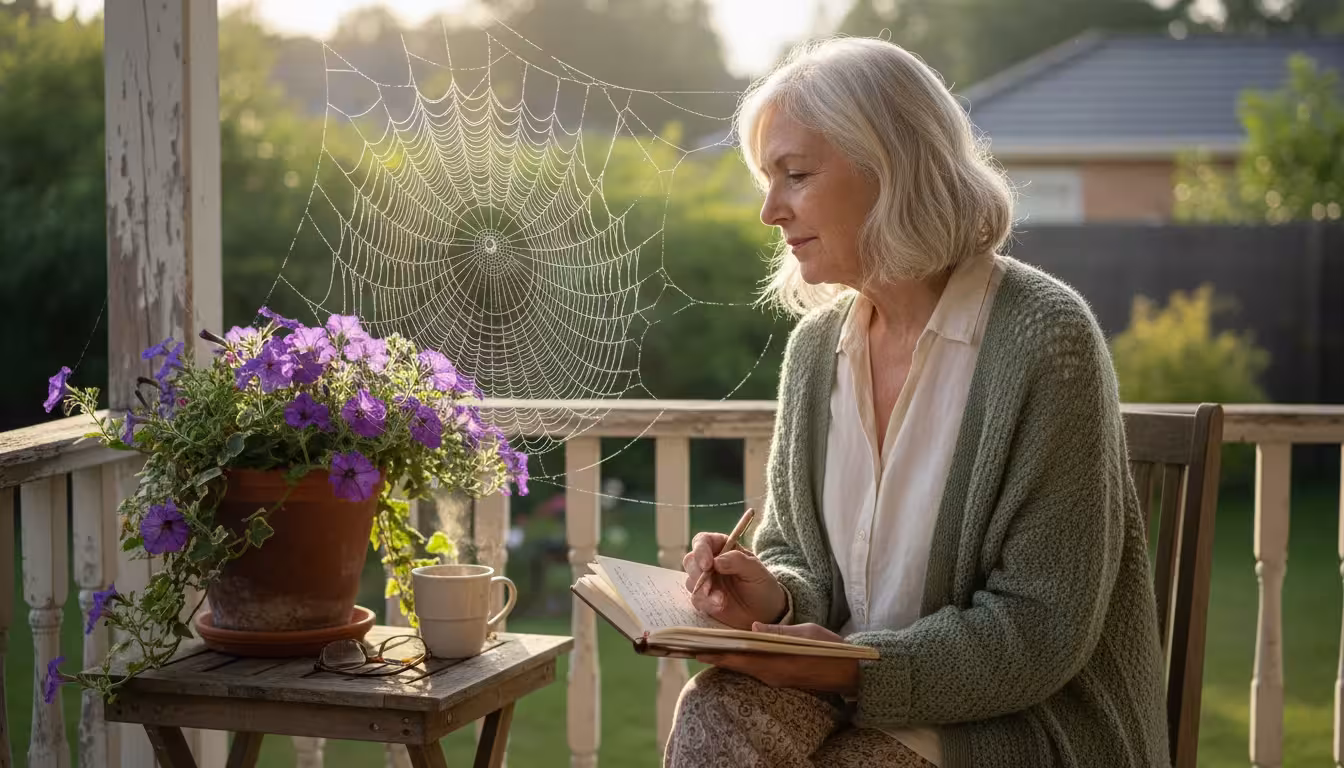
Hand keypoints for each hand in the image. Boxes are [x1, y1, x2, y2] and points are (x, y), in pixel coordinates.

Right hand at [683, 532, 786, 630]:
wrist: (765, 613)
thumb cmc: (762, 586)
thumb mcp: (756, 571)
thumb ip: (737, 561)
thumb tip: (716, 561)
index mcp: (723, 548)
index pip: (703, 541)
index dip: (701, 550)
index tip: (707, 564)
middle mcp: (711, 562)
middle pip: (691, 560)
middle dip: (697, 573)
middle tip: (709, 587)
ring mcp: (706, 581)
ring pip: (690, 580)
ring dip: (703, 591)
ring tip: (721, 601)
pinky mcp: (704, 598)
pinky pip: (696, 598)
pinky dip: (706, 603)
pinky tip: (720, 606)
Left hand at [698, 622, 860, 694]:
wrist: (848, 672)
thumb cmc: (829, 649)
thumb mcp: (805, 633)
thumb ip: (778, 632)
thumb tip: (753, 628)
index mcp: (775, 663)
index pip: (737, 658)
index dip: (714, 652)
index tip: (693, 646)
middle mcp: (770, 674)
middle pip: (733, 664)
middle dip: (711, 654)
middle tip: (686, 645)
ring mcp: (773, 677)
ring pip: (740, 667)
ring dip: (722, 657)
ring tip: (700, 645)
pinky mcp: (777, 677)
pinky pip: (750, 669)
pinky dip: (736, 659)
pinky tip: (728, 650)